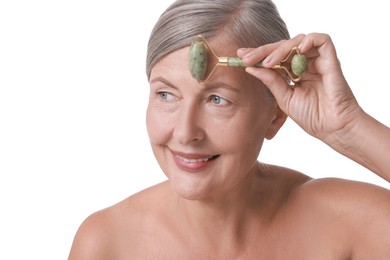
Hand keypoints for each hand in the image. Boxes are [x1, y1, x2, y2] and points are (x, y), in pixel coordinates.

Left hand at [238, 33, 362, 144]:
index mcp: (295, 73)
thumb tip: (251, 68)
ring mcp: (318, 61)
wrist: (332, 128)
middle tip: (247, 57)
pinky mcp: (331, 60)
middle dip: (263, 50)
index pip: (275, 57)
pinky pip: (322, 40)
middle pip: (284, 47)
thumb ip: (271, 81)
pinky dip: (308, 40)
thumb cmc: (312, 116)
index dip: (259, 55)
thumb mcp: (284, 98)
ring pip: (298, 41)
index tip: (241, 57)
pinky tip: (296, 50)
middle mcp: (306, 64)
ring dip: (281, 49)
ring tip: (269, 62)